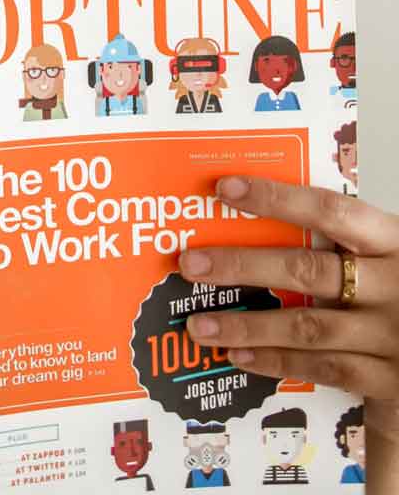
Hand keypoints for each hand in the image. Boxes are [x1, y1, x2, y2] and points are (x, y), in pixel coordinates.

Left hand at [179, 176, 398, 475]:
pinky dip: (277, 362)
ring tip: (198, 324)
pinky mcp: (393, 381)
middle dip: (242, 266)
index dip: (277, 197)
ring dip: (247, 326)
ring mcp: (394, 336)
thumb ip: (344, 236)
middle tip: (190, 263)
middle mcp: (396, 286)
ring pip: (309, 328)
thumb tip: (255, 203)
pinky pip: (326, 370)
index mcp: (395, 242)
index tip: (224, 188)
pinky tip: (238, 356)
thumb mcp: (389, 251)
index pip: (331, 210)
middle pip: (308, 271)